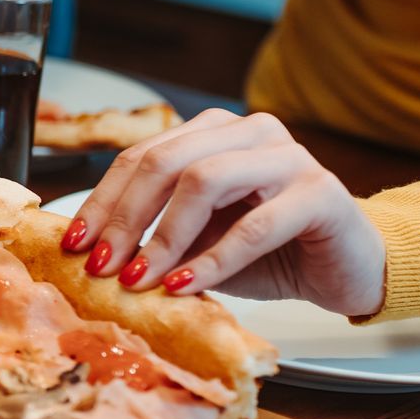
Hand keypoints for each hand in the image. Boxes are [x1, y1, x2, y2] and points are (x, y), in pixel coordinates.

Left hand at [61, 110, 386, 316]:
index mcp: (213, 134)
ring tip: (140, 279)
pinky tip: (185, 285)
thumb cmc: (269, 252)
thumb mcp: (198, 243)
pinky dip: (214, 259)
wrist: (347, 268)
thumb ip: (155, 236)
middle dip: (124, 217)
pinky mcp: (321, 193)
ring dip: (164, 236)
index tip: (72, 243)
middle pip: (166, 161)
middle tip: (101, 265)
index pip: (142, 157)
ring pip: (207, 180)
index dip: (102, 201)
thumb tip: (90, 255)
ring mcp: (288, 157)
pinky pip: (258, 224)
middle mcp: (249, 133)